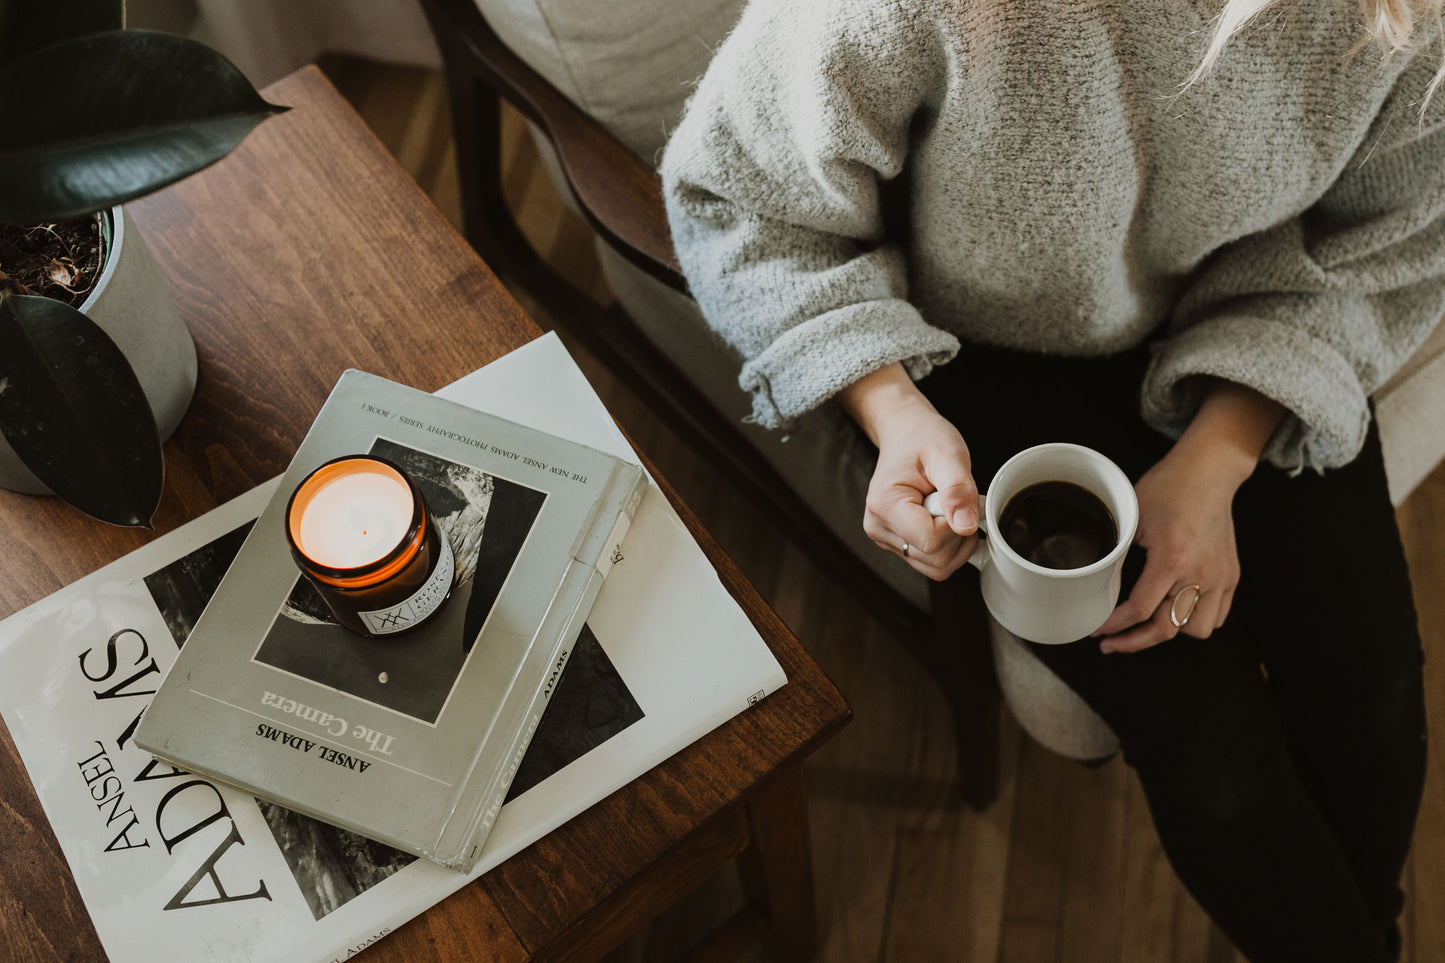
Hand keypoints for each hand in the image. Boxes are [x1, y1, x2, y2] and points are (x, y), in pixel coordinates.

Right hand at [837, 364, 980, 579]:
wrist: (905, 433)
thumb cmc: (923, 438)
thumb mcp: (948, 454)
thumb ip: (958, 490)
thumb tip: (965, 527)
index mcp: (885, 506)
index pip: (932, 542)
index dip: (956, 525)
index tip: (958, 498)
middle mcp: (878, 528)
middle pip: (935, 560)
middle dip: (958, 535)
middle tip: (955, 501)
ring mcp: (885, 539)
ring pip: (935, 567)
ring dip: (955, 542)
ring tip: (948, 507)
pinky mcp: (896, 543)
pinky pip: (931, 562)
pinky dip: (948, 545)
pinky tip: (943, 518)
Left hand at [1092, 378, 1284, 652]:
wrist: (1209, 471)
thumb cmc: (1168, 487)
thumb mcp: (1132, 517)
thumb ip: (1120, 554)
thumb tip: (1100, 584)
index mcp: (1172, 558)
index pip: (1140, 609)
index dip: (1114, 625)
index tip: (1096, 630)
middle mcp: (1200, 572)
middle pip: (1167, 629)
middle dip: (1134, 641)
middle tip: (1112, 643)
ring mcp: (1220, 576)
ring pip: (1197, 630)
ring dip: (1171, 631)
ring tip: (1148, 623)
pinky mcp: (1232, 575)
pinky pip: (1218, 615)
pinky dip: (1196, 620)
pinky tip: (1175, 612)